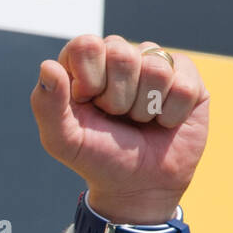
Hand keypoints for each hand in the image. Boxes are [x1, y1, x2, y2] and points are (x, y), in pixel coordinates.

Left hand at [31, 35, 209, 224]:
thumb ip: (47, 106)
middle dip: (117, 99)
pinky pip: (183, 85)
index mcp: (85, 65)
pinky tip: (163, 121)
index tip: (89, 103)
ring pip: (155, 69)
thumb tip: (48, 66)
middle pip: (121, 53)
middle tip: (116, 118)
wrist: (139, 186)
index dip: (89, 79)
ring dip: (144, 108)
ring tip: (139, 121)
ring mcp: (154, 63)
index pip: (85, 45)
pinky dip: (170, 114)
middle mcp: (119, 57)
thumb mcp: (64, 141)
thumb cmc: (98, 158)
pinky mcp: (186, 75)